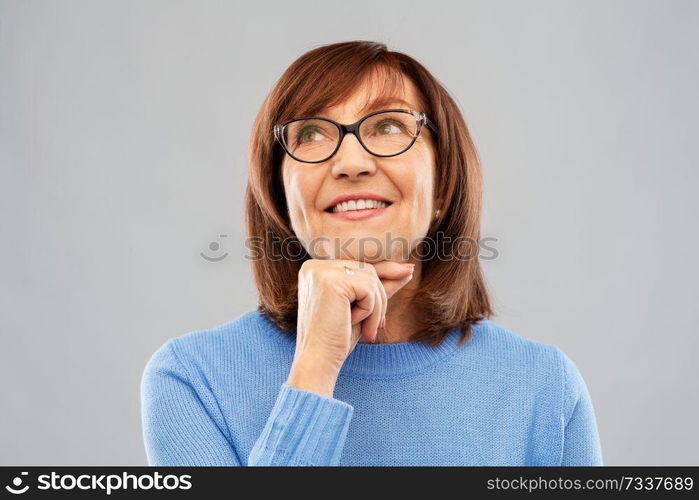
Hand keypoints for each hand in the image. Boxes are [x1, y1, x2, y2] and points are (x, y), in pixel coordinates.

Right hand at [286, 258, 414, 396]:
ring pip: (370, 278)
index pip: (359, 265)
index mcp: (316, 269)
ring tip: (366, 331)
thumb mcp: (363, 308)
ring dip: (376, 307)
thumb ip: (381, 287)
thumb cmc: (337, 338)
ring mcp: (321, 272)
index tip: (409, 271)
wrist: (318, 362)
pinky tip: (352, 323)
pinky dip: (369, 310)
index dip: (384, 274)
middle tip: (377, 327)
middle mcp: (315, 266)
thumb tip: (408, 269)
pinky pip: (368, 288)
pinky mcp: (331, 282)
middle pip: (367, 269)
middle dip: (380, 298)